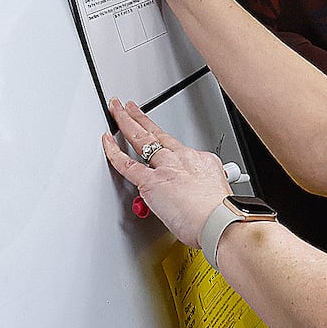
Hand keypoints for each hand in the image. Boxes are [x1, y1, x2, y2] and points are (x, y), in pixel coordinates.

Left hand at [101, 98, 229, 245]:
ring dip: (127, 122)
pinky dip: (113, 151)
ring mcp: (165, 167)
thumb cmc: (219, 215)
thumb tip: (194, 201)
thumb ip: (201, 193)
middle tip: (131, 108)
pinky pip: (126, 164)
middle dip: (142, 118)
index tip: (161, 140)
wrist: (219, 220)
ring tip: (118, 111)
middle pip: (158, 133)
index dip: (167, 145)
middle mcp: (183, 159)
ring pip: (142, 139)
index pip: (180, 150)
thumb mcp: (219, 194)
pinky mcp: (151, 181)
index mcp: (201, 162)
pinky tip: (107, 142)